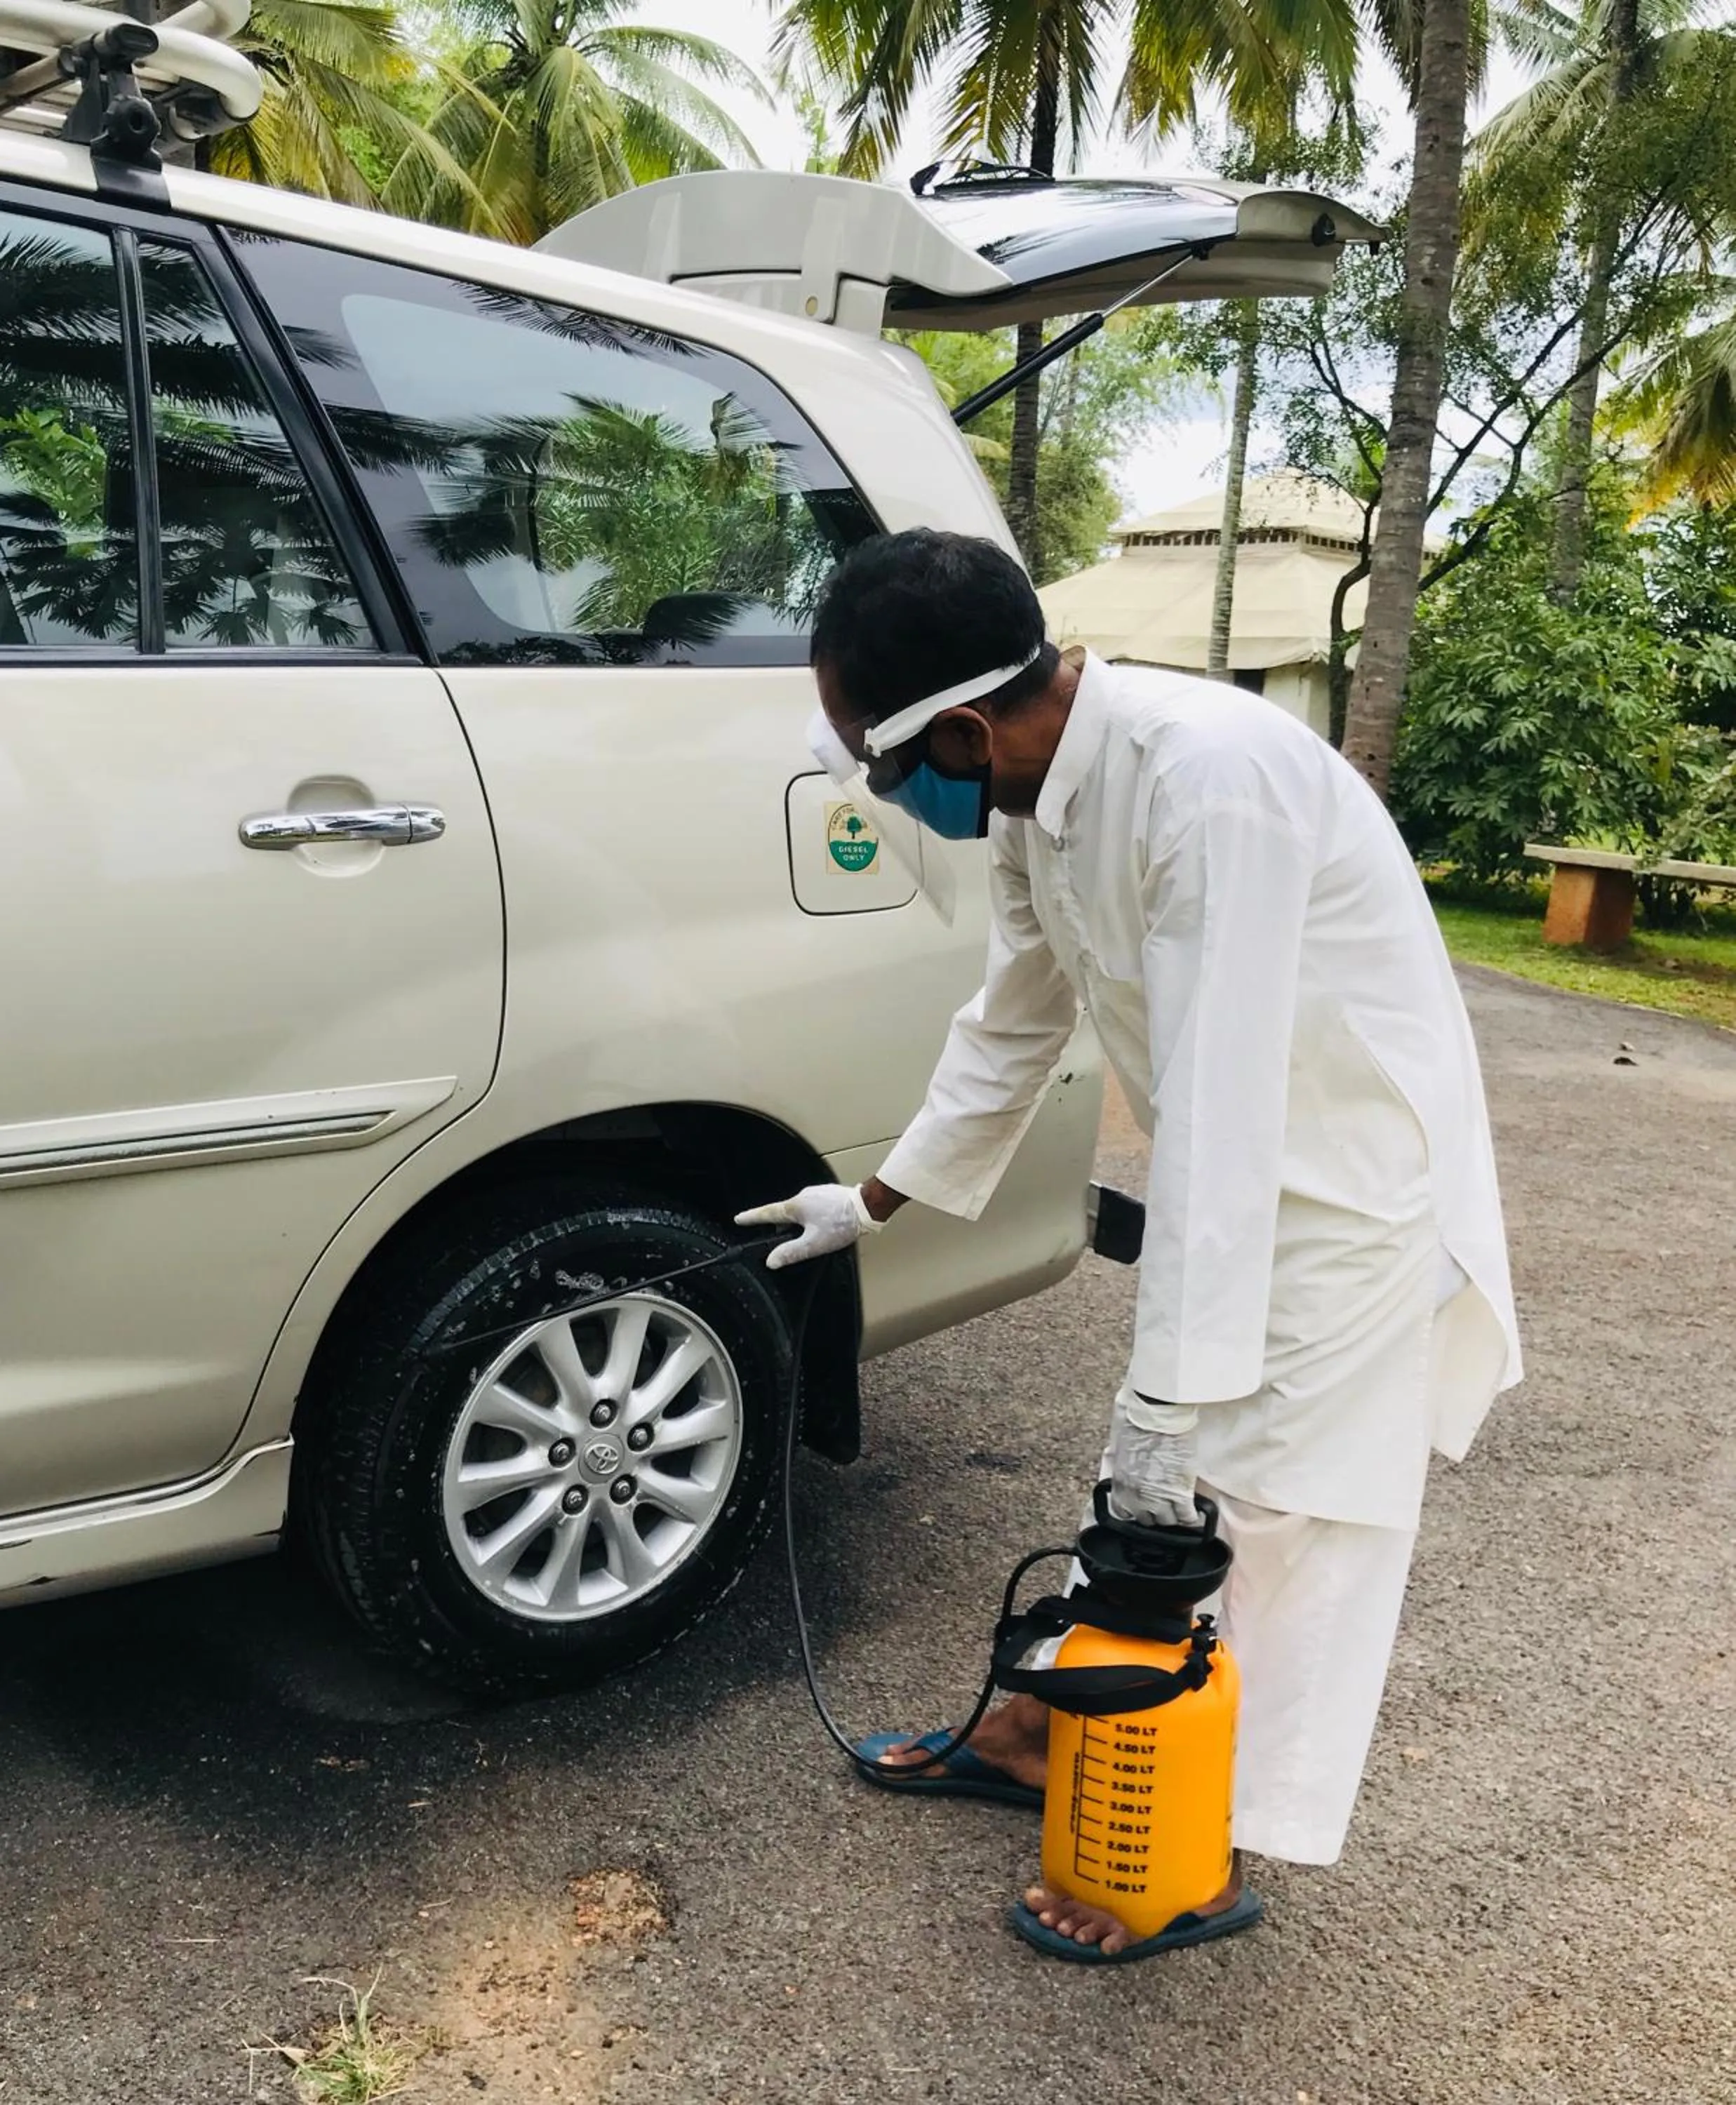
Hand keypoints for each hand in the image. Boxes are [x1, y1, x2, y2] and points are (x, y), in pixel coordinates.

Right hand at [734, 1184, 881, 1270]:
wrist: (868, 1205)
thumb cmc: (841, 1224)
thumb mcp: (814, 1244)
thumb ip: (791, 1252)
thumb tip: (771, 1261)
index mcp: (795, 1207)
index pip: (767, 1213)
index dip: (752, 1217)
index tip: (739, 1218)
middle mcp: (803, 1195)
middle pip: (785, 1213)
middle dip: (782, 1226)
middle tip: (784, 1240)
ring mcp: (817, 1192)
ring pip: (801, 1210)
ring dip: (800, 1222)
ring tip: (812, 1236)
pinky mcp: (829, 1193)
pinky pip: (814, 1206)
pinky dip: (813, 1216)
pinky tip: (824, 1225)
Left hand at [1108, 1388, 1202, 1528]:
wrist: (1156, 1418)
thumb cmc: (1137, 1426)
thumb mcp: (1123, 1453)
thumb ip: (1128, 1472)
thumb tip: (1134, 1477)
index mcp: (1121, 1485)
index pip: (1124, 1512)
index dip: (1135, 1511)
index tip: (1143, 1507)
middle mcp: (1138, 1497)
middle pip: (1148, 1520)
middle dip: (1155, 1514)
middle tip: (1164, 1506)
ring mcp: (1159, 1498)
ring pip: (1168, 1521)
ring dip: (1173, 1516)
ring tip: (1179, 1508)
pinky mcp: (1180, 1494)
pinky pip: (1186, 1517)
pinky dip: (1190, 1516)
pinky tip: (1193, 1512)